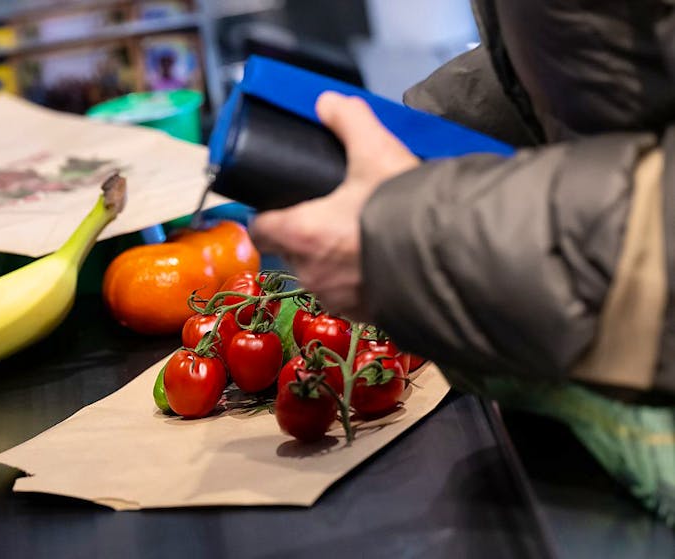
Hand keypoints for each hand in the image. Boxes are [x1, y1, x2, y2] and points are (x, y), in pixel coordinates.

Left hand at [249, 92, 419, 320]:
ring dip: (332, 258)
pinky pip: (349, 296)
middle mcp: (311, 271)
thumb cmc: (404, 208)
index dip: (267, 214)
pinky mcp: (364, 315)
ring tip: (359, 236)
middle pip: (291, 251)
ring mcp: (336, 298)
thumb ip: (348, 121)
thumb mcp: (376, 151)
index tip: (281, 204)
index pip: (260, 228)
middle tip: (332, 213)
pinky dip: (357, 280)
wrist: (452, 259)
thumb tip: (328, 102)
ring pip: (320, 275)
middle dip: (305, 234)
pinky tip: (380, 261)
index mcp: (301, 233)